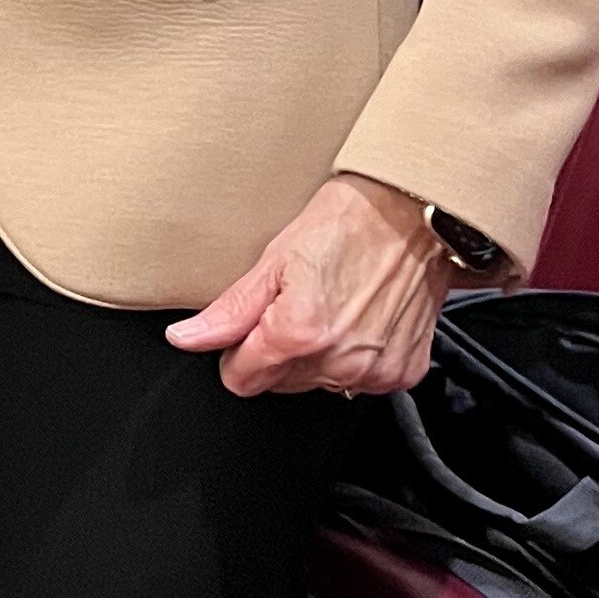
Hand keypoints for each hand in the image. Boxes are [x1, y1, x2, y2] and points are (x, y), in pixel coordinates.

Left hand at [167, 171, 458, 399]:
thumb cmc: (347, 223)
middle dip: (278, 351)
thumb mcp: (275, 259)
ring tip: (332, 305)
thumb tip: (187, 338)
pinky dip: (354, 356)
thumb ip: (229, 312)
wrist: (412, 213)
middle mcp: (339, 361)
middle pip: (280, 383)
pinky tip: (359, 317)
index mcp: (299, 335)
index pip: (241, 380)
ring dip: (318, 355)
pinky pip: (361, 380)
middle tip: (297, 303)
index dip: (239, 352)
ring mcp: (375, 370)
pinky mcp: (403, 371)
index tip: (252, 326)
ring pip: (319, 384)